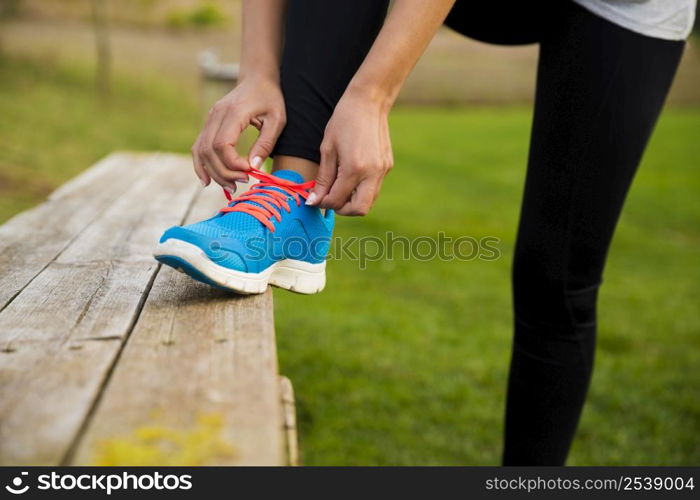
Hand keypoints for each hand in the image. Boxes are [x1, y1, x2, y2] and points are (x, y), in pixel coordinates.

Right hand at [192, 76, 285, 191]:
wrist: (256, 79)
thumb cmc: (270, 99)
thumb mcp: (277, 120)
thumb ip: (265, 143)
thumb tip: (253, 167)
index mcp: (233, 112)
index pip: (223, 144)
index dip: (233, 163)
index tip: (249, 172)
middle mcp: (216, 115)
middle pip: (209, 151)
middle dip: (224, 172)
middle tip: (242, 183)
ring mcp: (209, 119)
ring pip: (200, 151)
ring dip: (213, 172)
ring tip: (229, 188)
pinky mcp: (208, 124)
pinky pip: (198, 147)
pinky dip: (201, 165)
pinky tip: (207, 180)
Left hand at [308, 91, 393, 215]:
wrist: (369, 101)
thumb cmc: (343, 121)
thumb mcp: (327, 149)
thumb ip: (323, 179)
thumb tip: (313, 201)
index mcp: (354, 168)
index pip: (338, 200)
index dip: (324, 202)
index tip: (316, 198)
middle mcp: (372, 173)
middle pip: (359, 209)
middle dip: (343, 209)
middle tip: (330, 198)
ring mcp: (383, 171)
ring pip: (369, 202)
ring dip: (353, 201)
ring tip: (340, 187)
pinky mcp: (387, 166)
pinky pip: (374, 188)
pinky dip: (362, 191)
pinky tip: (351, 177)